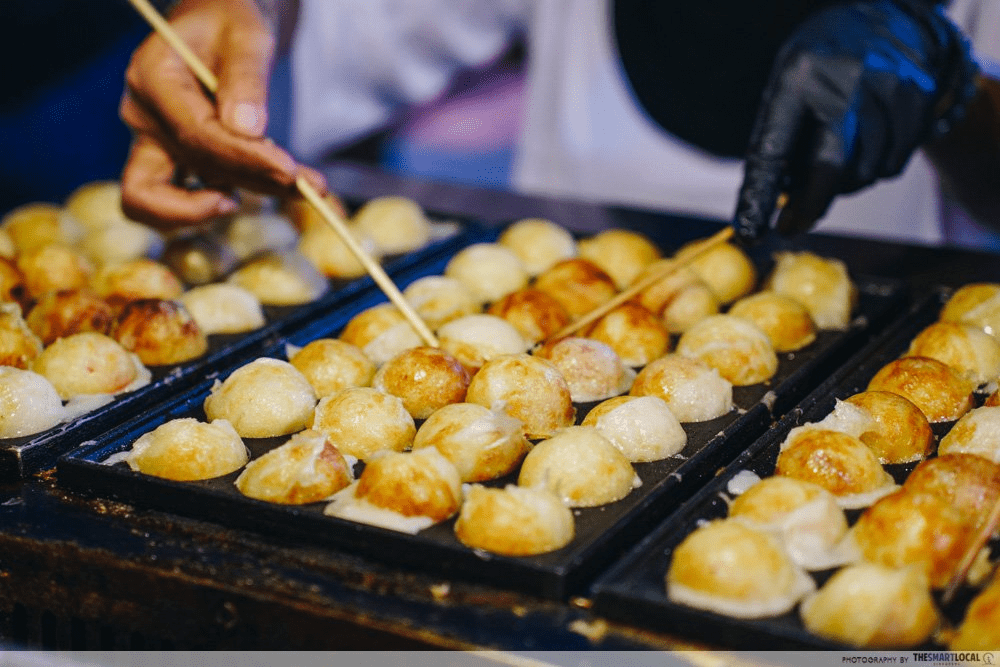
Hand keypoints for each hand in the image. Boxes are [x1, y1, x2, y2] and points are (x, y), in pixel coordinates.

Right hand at [119, 0, 325, 230]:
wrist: (220, 23)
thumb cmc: (231, 19)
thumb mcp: (247, 36)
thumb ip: (246, 80)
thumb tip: (249, 132)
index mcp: (153, 77)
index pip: (195, 135)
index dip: (244, 159)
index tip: (290, 170)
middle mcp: (143, 115)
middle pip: (189, 169)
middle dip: (251, 182)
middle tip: (308, 185)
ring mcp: (151, 142)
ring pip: (175, 200)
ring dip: (242, 197)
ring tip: (302, 188)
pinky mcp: (169, 160)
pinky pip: (184, 200)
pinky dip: (230, 201)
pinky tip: (276, 189)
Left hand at [733, 0, 978, 242]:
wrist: (884, 20)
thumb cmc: (823, 65)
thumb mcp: (787, 89)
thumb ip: (780, 142)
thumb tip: (779, 206)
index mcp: (798, 77)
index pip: (775, 149)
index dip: (761, 195)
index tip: (751, 231)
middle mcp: (847, 81)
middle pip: (829, 169)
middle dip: (809, 204)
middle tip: (792, 220)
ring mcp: (889, 91)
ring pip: (863, 174)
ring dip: (844, 181)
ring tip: (836, 152)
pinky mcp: (919, 103)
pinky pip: (891, 166)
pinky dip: (873, 167)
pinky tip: (867, 141)